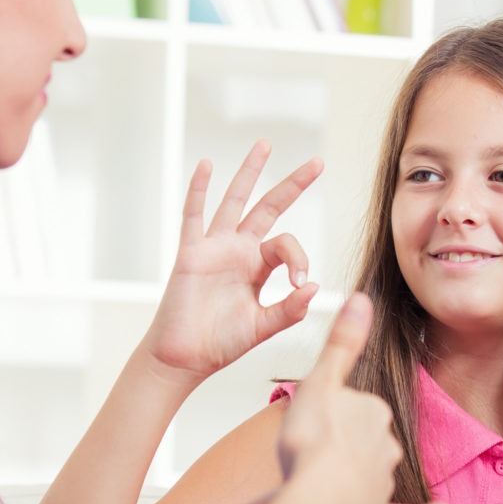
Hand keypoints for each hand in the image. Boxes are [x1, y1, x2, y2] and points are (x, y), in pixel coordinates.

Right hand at [142, 140, 320, 385]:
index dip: (299, 259)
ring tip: (264, 145)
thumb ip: (288, 310)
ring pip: (234, 201)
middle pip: (269, 207)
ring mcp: (214, 248)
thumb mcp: (262, 327)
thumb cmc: (220, 344)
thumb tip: (314, 287)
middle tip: (317, 162)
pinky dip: (198, 190)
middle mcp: (238, 251)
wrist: (184, 358)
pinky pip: (193, 216)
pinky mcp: (190, 254)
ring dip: (249, 172)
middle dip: (292, 184)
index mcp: (257, 267)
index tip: (298, 284)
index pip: (286, 245)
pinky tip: (206, 165)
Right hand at [277, 293, 402, 503]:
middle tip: (306, 453)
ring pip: (356, 475)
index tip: (309, 423)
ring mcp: (381, 483)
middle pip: (356, 441)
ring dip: (336, 478)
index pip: (353, 406)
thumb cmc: (314, 443)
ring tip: (309, 484)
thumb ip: (341, 342)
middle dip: (336, 447)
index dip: (327, 413)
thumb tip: (362, 297)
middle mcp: (386, 447)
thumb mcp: (320, 380)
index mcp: (374, 412)